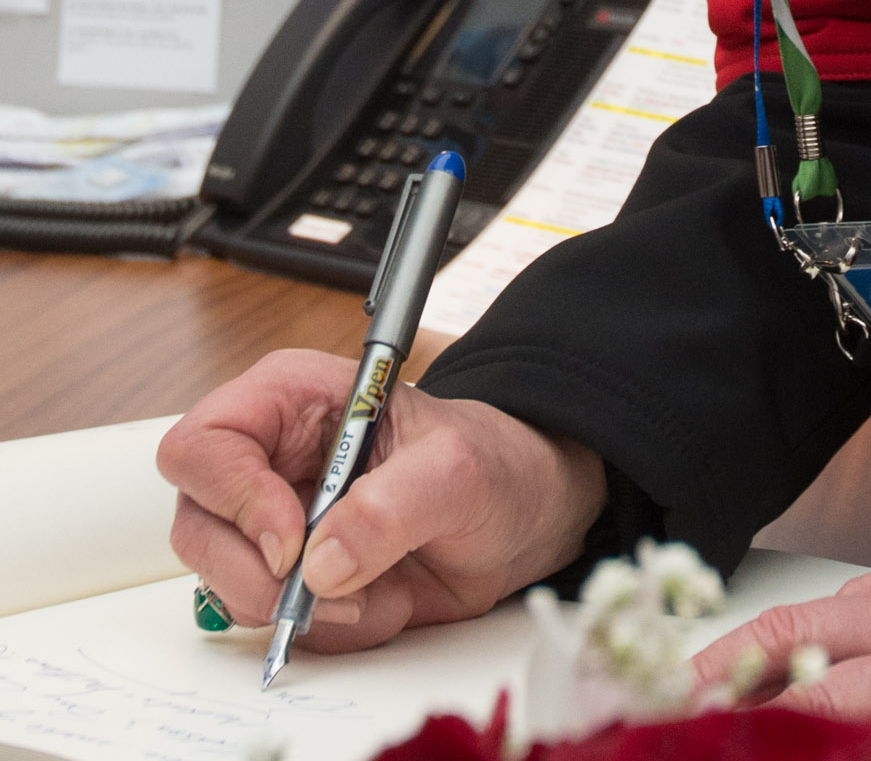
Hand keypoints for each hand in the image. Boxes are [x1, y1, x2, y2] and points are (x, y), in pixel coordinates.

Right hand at [159, 351, 607, 654]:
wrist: (517, 516)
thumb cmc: (488, 462)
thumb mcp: (456, 469)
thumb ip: (392, 505)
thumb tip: (323, 562)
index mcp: (295, 398)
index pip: (206, 442)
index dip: (234, 497)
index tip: (291, 542)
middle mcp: (269, 458)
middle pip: (196, 524)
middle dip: (255, 574)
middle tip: (322, 590)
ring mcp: (272, 521)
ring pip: (222, 581)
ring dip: (298, 610)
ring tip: (373, 594)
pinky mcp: (290, 575)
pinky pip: (268, 620)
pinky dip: (322, 629)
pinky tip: (376, 602)